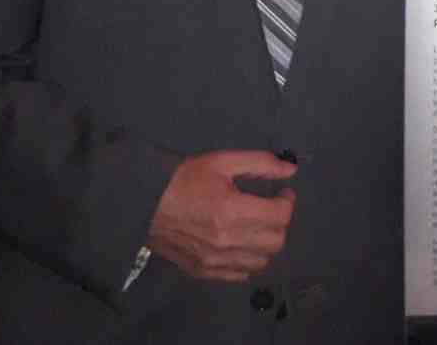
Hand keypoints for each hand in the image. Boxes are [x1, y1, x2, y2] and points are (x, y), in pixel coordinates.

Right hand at [147, 149, 296, 281]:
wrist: (144, 203)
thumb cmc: (184, 179)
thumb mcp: (222, 161)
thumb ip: (260, 163)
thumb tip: (291, 170)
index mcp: (232, 210)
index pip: (280, 216)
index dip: (287, 202)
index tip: (282, 193)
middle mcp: (226, 240)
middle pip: (275, 242)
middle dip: (279, 223)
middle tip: (270, 209)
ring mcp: (214, 260)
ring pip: (260, 262)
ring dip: (265, 244)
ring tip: (255, 227)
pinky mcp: (203, 271)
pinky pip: (239, 275)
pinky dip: (246, 261)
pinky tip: (240, 244)